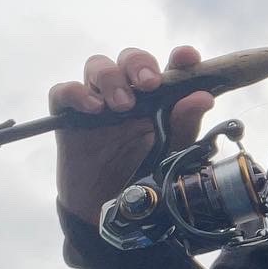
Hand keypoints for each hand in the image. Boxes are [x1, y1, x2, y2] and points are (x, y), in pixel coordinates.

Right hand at [50, 46, 214, 225]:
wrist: (108, 210)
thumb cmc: (143, 173)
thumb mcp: (171, 151)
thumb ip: (186, 124)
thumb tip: (203, 98)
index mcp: (158, 98)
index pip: (169, 67)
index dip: (180, 58)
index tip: (187, 58)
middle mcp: (128, 93)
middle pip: (130, 58)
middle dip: (140, 64)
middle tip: (149, 84)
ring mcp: (97, 102)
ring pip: (98, 66)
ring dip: (111, 78)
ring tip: (122, 105)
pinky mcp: (69, 116)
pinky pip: (64, 91)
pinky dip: (77, 93)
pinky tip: (93, 108)